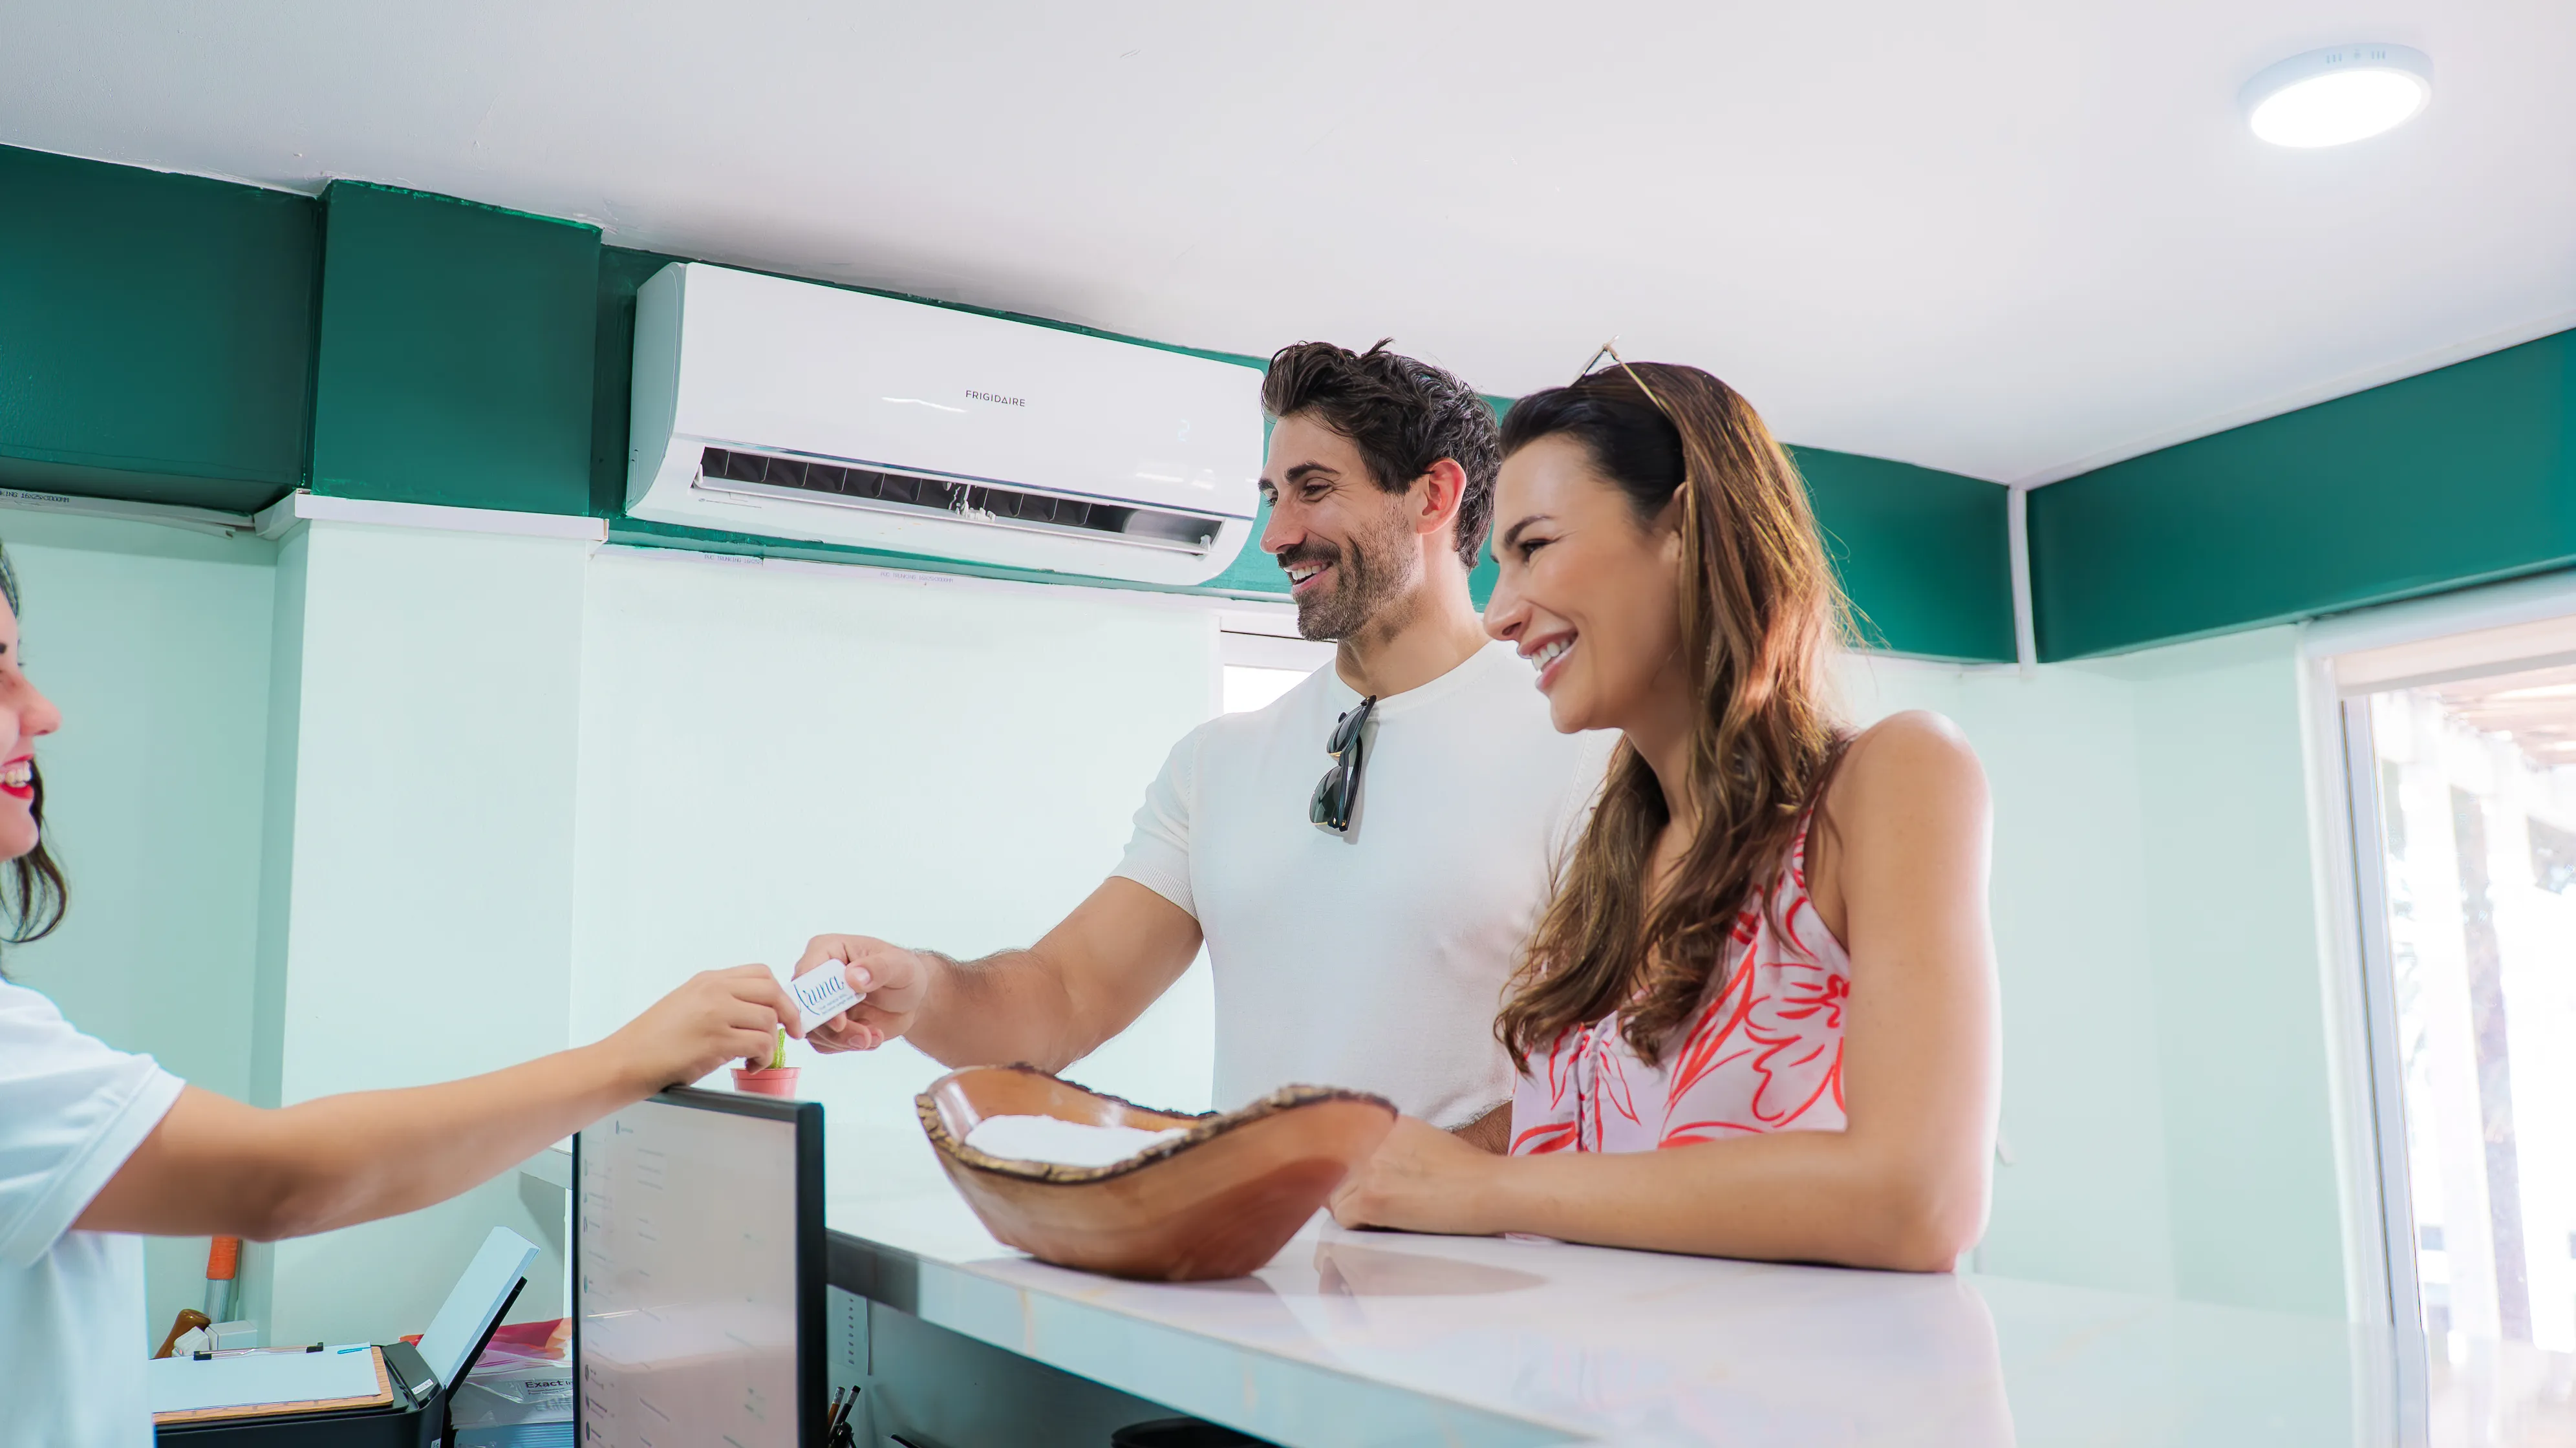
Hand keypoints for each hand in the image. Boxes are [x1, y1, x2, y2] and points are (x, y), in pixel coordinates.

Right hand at [604, 965, 801, 1090]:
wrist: (625, 1060)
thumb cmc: (654, 1040)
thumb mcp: (687, 1004)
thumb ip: (720, 1001)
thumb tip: (756, 1014)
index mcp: (708, 979)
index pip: (761, 973)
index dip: (779, 994)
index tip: (784, 1012)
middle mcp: (714, 990)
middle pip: (773, 991)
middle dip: (789, 1014)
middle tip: (790, 1033)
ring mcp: (716, 1013)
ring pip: (769, 1020)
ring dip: (770, 1043)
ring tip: (755, 1057)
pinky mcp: (717, 1040)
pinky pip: (760, 1044)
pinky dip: (762, 1057)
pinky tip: (750, 1064)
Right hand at [791, 935, 933, 1052]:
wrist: (912, 999)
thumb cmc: (903, 972)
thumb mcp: (900, 966)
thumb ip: (878, 968)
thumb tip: (852, 977)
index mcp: (826, 950)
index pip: (805, 974)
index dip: (815, 1000)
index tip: (840, 1021)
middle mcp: (816, 977)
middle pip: (804, 1008)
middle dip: (832, 1029)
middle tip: (863, 1037)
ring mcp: (819, 1003)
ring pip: (814, 1030)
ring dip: (844, 1040)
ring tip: (873, 1037)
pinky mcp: (826, 1025)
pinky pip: (824, 1043)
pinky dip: (848, 1046)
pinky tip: (872, 1037)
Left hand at [1328, 1116, 1507, 1235]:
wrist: (1491, 1188)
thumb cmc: (1472, 1174)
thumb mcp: (1426, 1141)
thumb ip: (1395, 1149)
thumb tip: (1374, 1172)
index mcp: (1387, 1123)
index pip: (1347, 1148)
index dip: (1353, 1173)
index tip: (1366, 1187)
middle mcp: (1373, 1138)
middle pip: (1337, 1172)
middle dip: (1351, 1192)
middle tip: (1382, 1208)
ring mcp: (1370, 1167)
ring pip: (1335, 1196)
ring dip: (1355, 1211)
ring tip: (1390, 1217)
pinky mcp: (1372, 1197)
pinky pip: (1343, 1217)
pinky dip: (1360, 1227)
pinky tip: (1389, 1225)